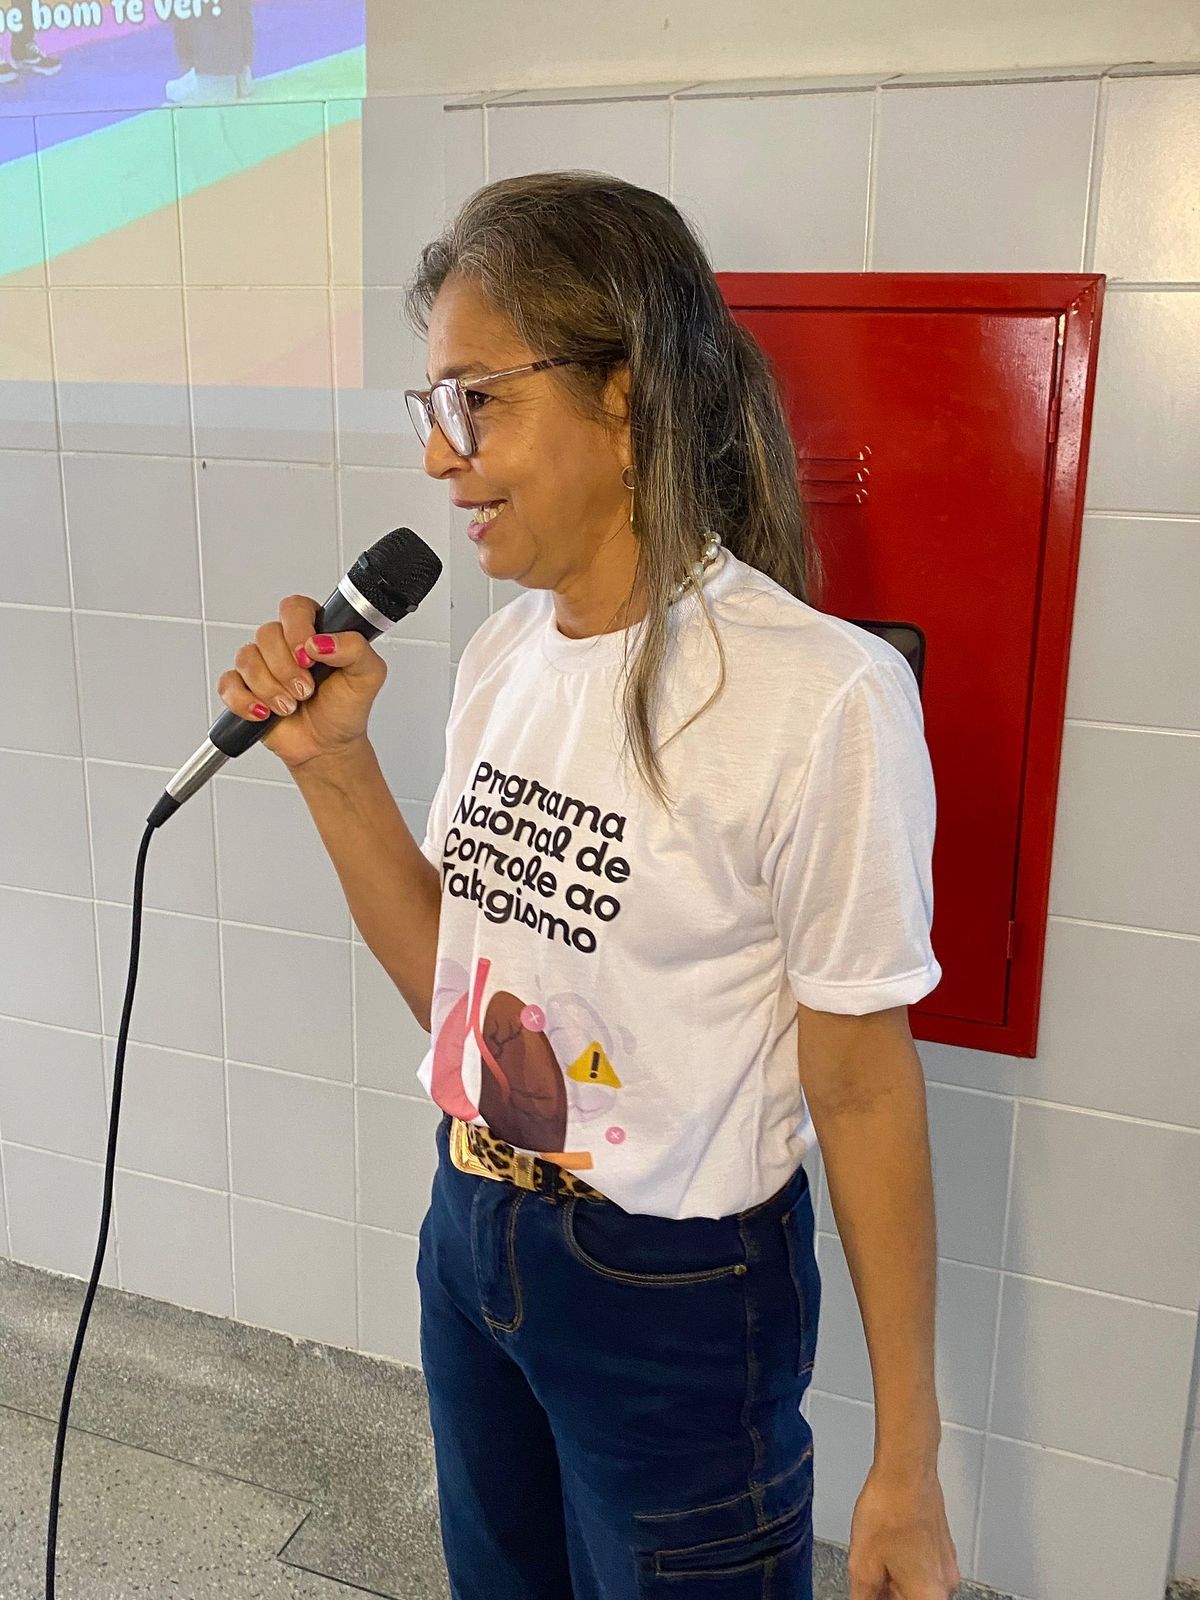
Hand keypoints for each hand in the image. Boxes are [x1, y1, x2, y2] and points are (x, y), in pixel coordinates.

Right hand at [215, 594, 387, 772]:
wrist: (329, 747)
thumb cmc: (346, 708)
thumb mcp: (368, 676)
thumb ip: (355, 649)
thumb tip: (321, 642)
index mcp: (314, 631)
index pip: (294, 608)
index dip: (297, 630)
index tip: (309, 658)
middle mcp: (284, 643)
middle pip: (266, 634)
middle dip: (286, 669)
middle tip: (306, 690)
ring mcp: (261, 665)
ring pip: (246, 659)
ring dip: (270, 688)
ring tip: (290, 706)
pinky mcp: (243, 688)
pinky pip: (228, 684)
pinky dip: (244, 701)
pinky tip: (264, 713)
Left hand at [847, 1462, 961, 1598]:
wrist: (905, 1469)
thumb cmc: (890, 1508)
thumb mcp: (862, 1565)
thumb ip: (863, 1596)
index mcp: (929, 1596)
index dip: (881, 1599)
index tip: (870, 1592)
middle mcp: (946, 1583)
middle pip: (912, 1599)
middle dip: (888, 1594)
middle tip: (868, 1581)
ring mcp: (947, 1562)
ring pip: (917, 1585)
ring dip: (894, 1581)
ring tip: (873, 1560)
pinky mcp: (942, 1544)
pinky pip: (923, 1566)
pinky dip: (903, 1565)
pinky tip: (884, 1548)